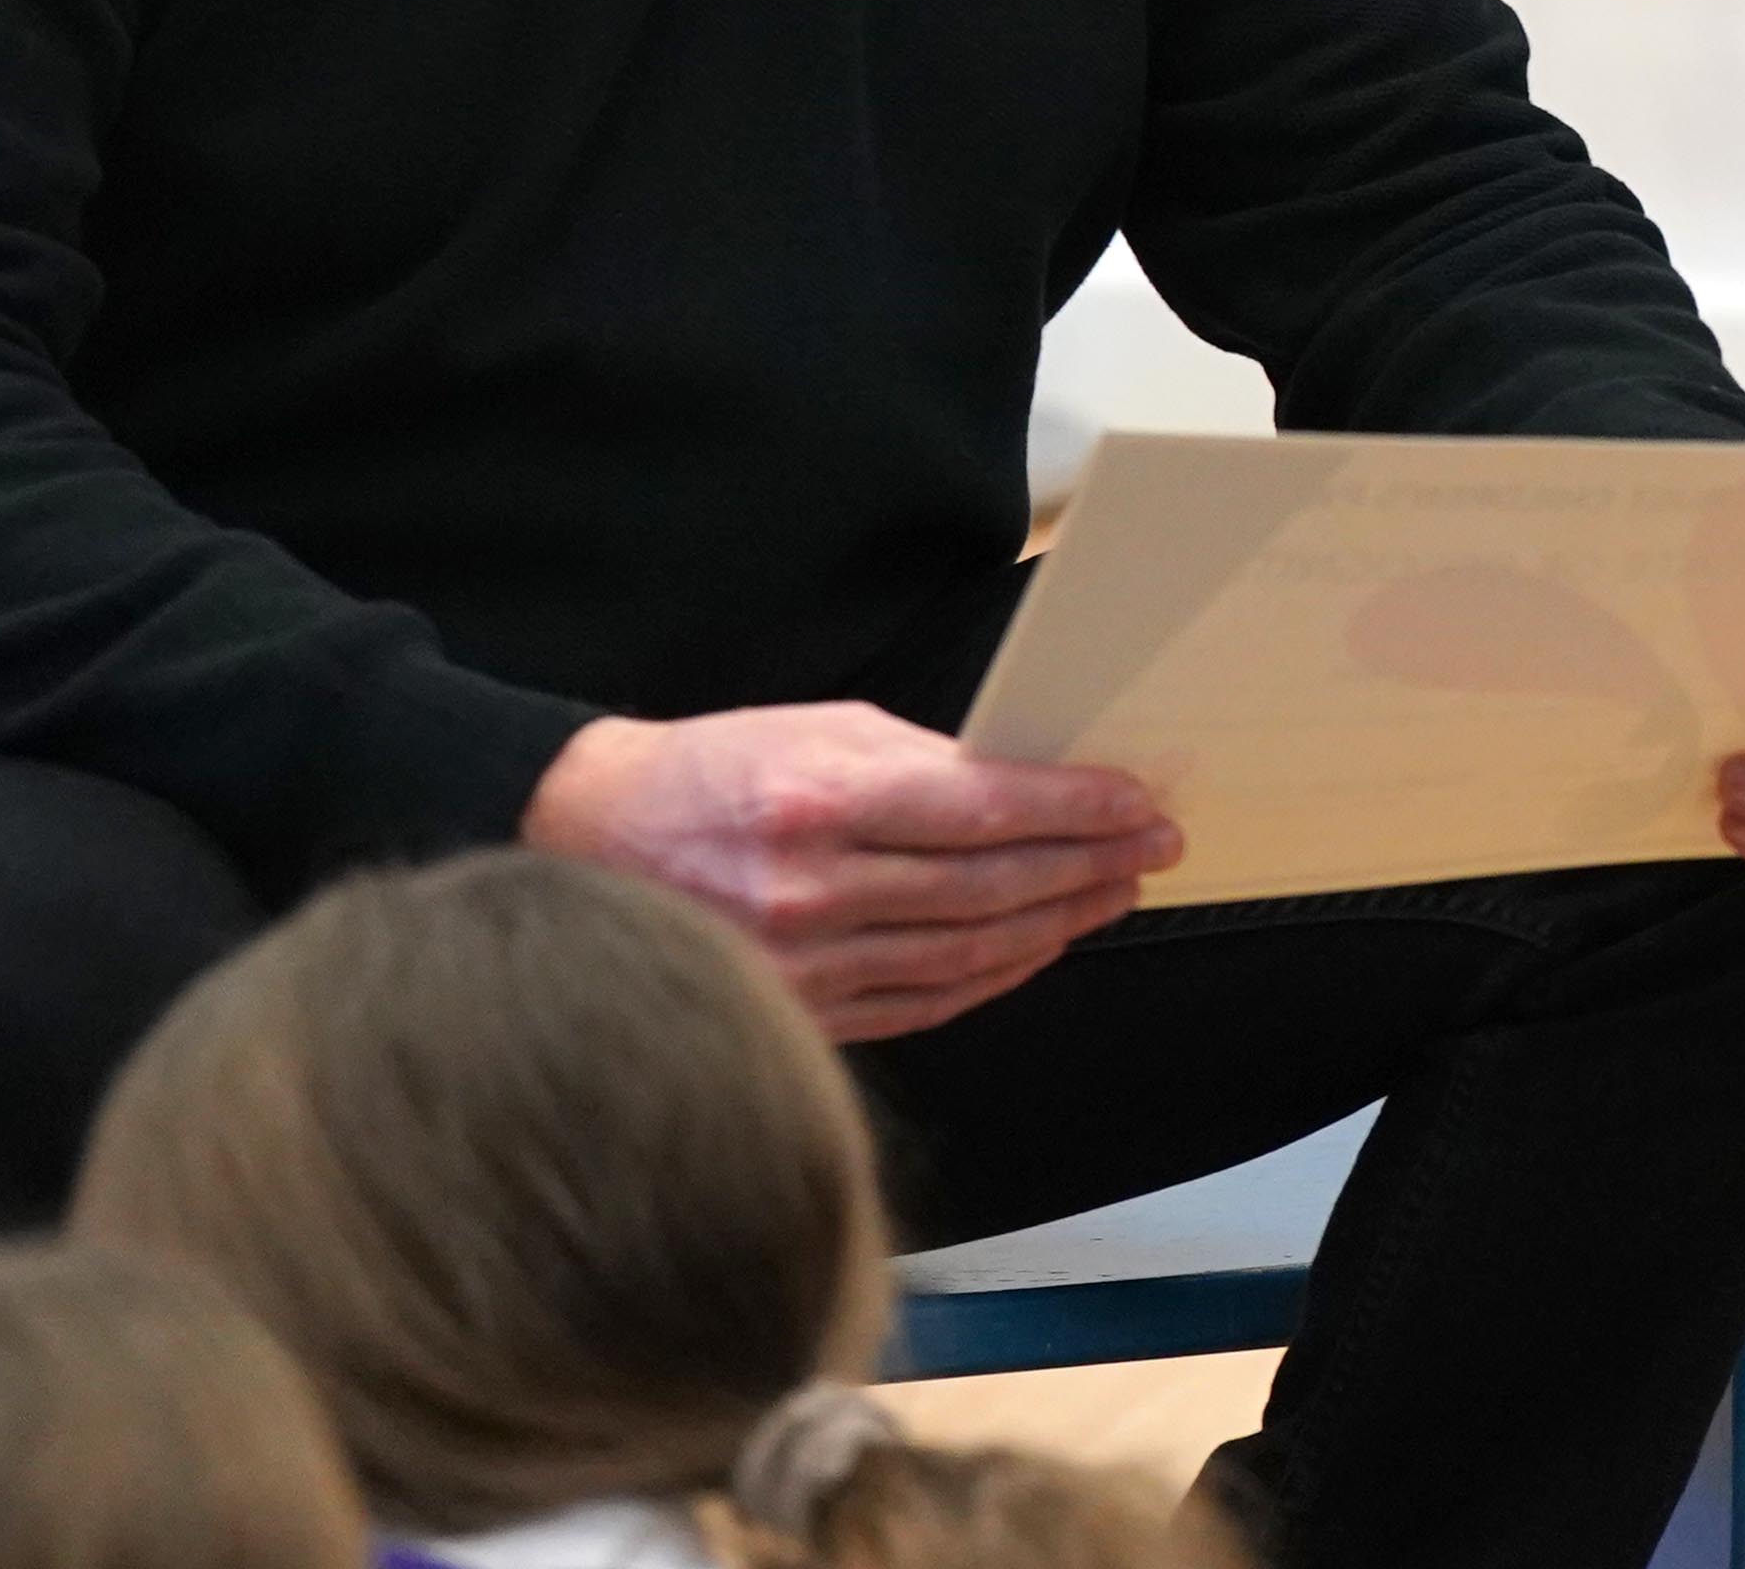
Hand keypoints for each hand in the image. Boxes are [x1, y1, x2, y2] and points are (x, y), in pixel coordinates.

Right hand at [521, 701, 1178, 1042]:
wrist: (592, 839)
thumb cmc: (713, 772)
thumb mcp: (820, 730)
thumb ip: (926, 762)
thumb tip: (1032, 790)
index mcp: (820, 801)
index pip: (985, 810)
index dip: (1078, 810)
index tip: (1140, 804)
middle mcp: (811, 891)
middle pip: (990, 889)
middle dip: (1087, 867)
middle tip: (1152, 850)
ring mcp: (802, 965)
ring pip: (967, 955)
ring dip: (1055, 925)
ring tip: (1111, 894)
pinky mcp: (798, 1013)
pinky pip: (923, 1001)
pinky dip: (992, 976)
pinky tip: (1037, 947)